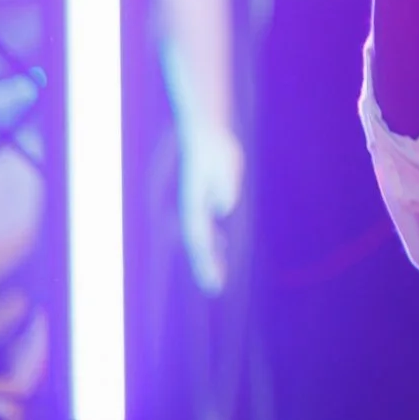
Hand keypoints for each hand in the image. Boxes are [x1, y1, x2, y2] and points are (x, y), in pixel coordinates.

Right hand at [178, 123, 243, 295]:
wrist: (204, 130)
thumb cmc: (217, 147)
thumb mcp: (227, 164)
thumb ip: (225, 186)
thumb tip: (225, 208)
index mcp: (195, 204)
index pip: (200, 242)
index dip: (205, 264)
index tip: (214, 283)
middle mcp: (192, 208)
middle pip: (198, 244)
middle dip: (205, 267)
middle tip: (215, 289)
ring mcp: (195, 204)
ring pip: (200, 238)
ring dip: (208, 256)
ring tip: (216, 277)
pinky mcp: (202, 198)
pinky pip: (205, 226)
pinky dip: (211, 240)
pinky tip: (222, 246)